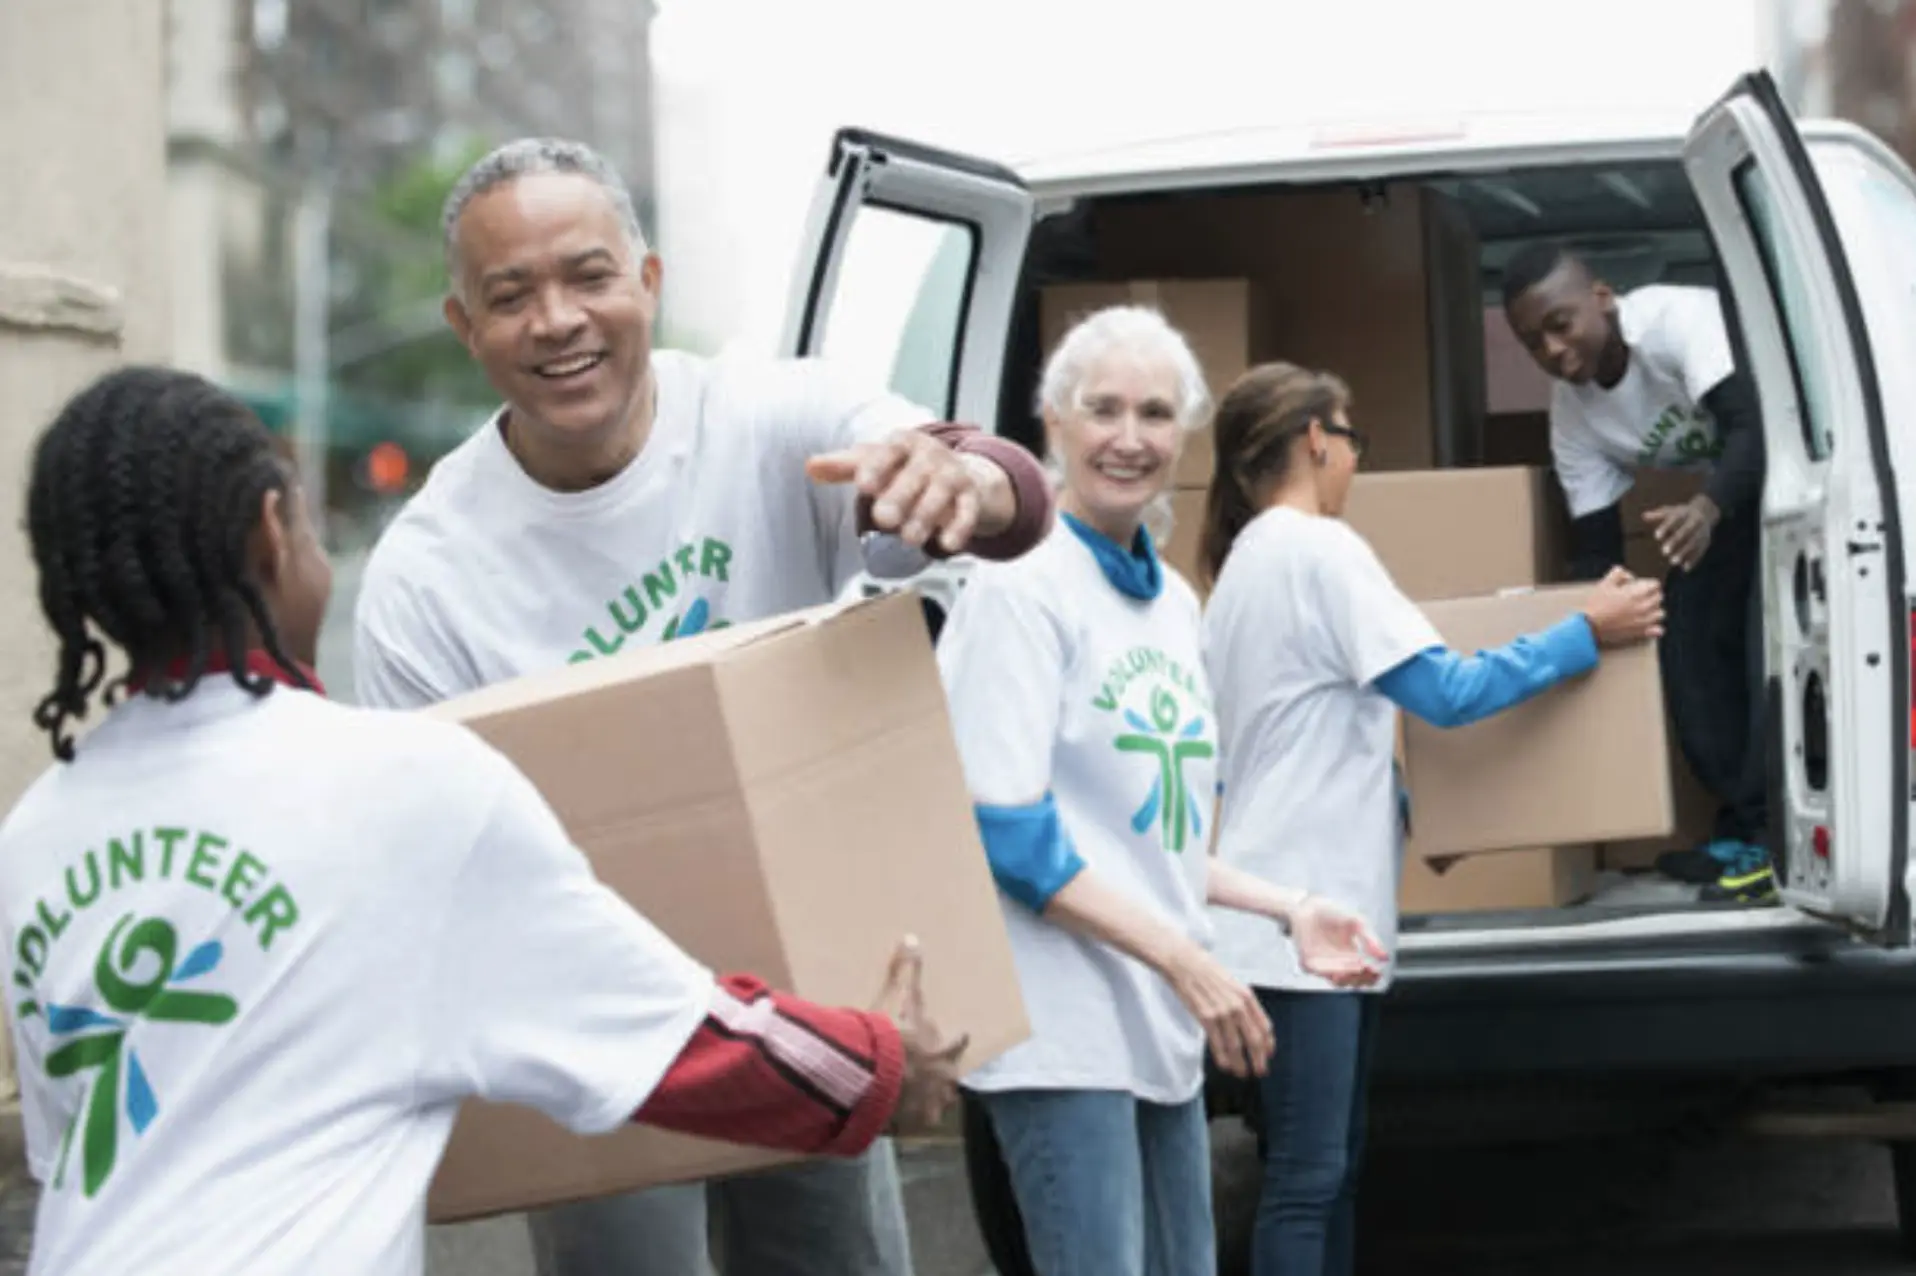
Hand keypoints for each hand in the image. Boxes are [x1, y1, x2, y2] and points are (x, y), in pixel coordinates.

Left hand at [806, 430, 992, 553]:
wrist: (962, 473)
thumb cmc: (909, 469)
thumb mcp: (878, 462)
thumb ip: (845, 467)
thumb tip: (811, 466)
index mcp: (903, 443)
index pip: (889, 451)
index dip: (876, 467)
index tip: (863, 485)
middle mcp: (930, 455)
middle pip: (916, 474)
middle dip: (900, 496)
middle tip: (884, 519)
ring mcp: (953, 474)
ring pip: (941, 492)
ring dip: (926, 516)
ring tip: (910, 538)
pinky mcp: (971, 497)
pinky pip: (968, 511)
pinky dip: (959, 528)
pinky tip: (947, 544)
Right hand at [873, 936, 968, 1135]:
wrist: (877, 1078)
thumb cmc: (895, 1038)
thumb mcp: (903, 1000)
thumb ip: (908, 971)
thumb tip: (913, 937)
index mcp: (944, 1053)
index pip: (958, 1042)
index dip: (958, 1039)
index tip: (962, 1035)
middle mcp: (942, 1082)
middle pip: (951, 1082)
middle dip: (946, 1080)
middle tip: (941, 1077)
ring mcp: (928, 1107)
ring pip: (936, 1107)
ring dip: (930, 1104)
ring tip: (922, 1104)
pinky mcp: (909, 1125)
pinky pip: (909, 1126)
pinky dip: (904, 1123)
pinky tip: (896, 1123)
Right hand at [1162, 941, 1272, 1078]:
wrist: (1184, 962)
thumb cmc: (1206, 970)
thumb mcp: (1231, 982)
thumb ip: (1241, 1002)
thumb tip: (1248, 1022)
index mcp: (1247, 996)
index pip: (1264, 1026)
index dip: (1268, 1044)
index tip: (1268, 1054)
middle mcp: (1238, 1005)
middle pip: (1254, 1039)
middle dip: (1259, 1059)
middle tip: (1260, 1071)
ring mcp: (1222, 1012)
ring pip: (1236, 1045)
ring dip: (1240, 1063)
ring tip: (1242, 1073)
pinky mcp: (1206, 1017)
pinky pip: (1217, 1043)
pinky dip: (1223, 1057)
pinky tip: (1226, 1066)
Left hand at [1290, 897, 1389, 988]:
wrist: (1309, 905)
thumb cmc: (1334, 914)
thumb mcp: (1358, 924)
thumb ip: (1371, 940)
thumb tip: (1386, 958)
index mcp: (1353, 958)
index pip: (1365, 975)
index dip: (1372, 977)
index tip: (1378, 972)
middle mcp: (1338, 965)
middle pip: (1353, 982)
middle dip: (1362, 978)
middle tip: (1367, 970)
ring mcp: (1323, 966)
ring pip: (1338, 982)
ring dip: (1347, 978)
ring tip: (1356, 969)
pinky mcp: (1308, 962)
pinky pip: (1319, 972)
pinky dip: (1329, 971)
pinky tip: (1339, 969)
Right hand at [1583, 566, 1664, 647]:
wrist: (1589, 627)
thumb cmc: (1596, 606)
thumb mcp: (1604, 584)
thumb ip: (1618, 574)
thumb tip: (1629, 576)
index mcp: (1636, 593)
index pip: (1655, 584)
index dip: (1647, 583)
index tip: (1640, 586)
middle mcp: (1644, 607)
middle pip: (1659, 598)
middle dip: (1652, 595)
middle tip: (1641, 597)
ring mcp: (1644, 621)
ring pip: (1660, 613)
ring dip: (1654, 611)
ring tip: (1644, 611)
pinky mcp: (1641, 633)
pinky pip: (1658, 630)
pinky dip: (1655, 627)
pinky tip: (1648, 625)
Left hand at [1642, 495, 1719, 570]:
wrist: (1706, 512)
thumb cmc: (1682, 513)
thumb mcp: (1670, 511)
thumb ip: (1657, 515)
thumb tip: (1643, 516)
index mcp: (1684, 513)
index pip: (1674, 519)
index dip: (1665, 527)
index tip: (1656, 536)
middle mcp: (1695, 522)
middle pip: (1686, 531)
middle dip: (1676, 541)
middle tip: (1664, 552)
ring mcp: (1702, 532)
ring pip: (1694, 542)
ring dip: (1684, 553)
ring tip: (1673, 562)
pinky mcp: (1706, 542)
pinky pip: (1701, 551)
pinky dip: (1694, 560)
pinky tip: (1685, 568)